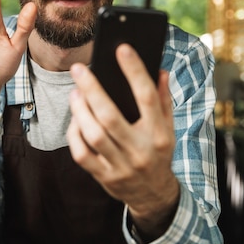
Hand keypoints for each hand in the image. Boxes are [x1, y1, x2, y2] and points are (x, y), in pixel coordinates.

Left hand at [67, 44, 179, 239]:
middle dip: (92, 89)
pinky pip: (82, 154)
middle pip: (110, 116)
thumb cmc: (158, 152)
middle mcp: (140, 150)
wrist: (154, 194)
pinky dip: (74, 134)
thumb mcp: (168, 126)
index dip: (135, 71)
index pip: (147, 97)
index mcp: (159, 134)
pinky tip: (75, 118)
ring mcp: (121, 166)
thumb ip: (163, 98)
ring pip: (93, 135)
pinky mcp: (104, 177)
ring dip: (80, 110)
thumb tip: (159, 69)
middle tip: (79, 69)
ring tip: (75, 92)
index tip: (122, 49)